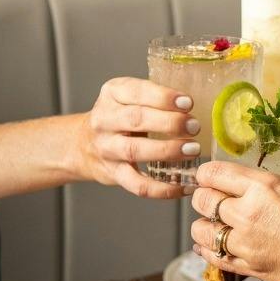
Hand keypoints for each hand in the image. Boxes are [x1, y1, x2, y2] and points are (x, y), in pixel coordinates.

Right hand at [77, 77, 196, 199]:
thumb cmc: (119, 117)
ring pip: (135, 150)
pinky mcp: (113, 174)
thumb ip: (155, 98)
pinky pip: (138, 185)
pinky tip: (184, 186)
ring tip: (192, 150)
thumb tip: (195, 107)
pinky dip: (163, 189)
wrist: (84, 144)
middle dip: (169, 123)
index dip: (163, 97)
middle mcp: (105, 120)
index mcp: (112, 94)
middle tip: (194, 126)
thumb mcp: (128, 97)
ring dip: (167, 151)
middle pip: (136, 120)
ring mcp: (108, 148)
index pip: (136, 91)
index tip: (188, 103)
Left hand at [188, 165, 279, 280]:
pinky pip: (214, 258)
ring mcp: (246, 244)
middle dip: (204, 197)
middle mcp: (248, 213)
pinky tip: (212, 247)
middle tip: (214, 197)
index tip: (211, 175)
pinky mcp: (251, 269)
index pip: (215, 173)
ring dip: (204, 225)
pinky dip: (208, 251)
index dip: (208, 172)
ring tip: (214, 224)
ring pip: (201, 231)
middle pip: (202, 200)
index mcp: (265, 186)